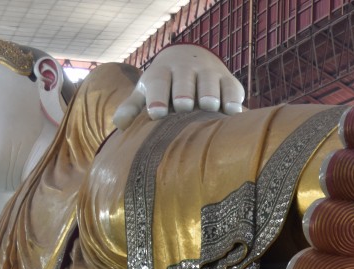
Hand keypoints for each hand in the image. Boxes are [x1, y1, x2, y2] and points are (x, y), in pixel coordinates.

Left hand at [113, 44, 244, 129]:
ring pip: (210, 82)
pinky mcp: (229, 81)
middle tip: (184, 106)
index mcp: (162, 72)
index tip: (157, 113)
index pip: (158, 82)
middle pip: (184, 79)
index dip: (157, 96)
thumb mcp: (147, 90)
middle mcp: (186, 68)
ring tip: (210, 107)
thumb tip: (120, 125)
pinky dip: (233, 100)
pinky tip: (232, 113)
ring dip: (210, 94)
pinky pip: (233, 89)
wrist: (191, 57)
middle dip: (184, 91)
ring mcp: (209, 72)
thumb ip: (133, 107)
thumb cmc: (165, 84)